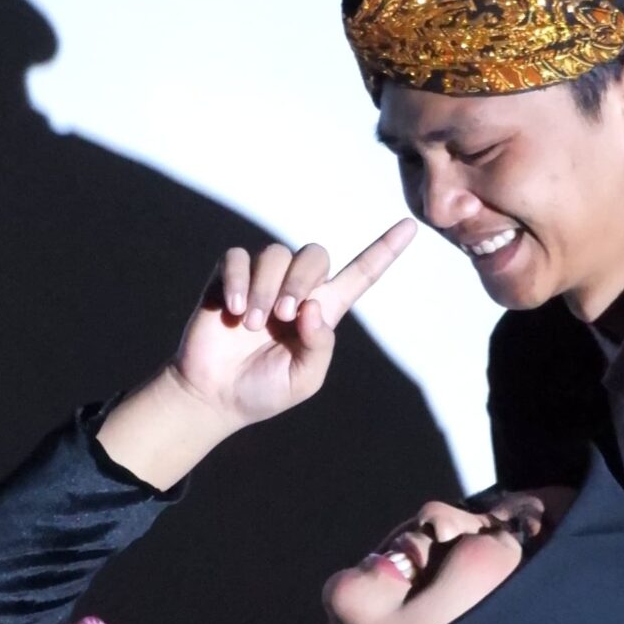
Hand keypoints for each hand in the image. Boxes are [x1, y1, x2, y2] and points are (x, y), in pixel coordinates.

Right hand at [96, 221, 415, 489]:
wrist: (214, 396)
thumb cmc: (263, 390)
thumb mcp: (304, 379)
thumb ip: (319, 345)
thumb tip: (313, 307)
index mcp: (322, 312)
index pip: (360, 274)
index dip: (384, 251)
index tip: (410, 227)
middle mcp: (296, 290)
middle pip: (315, 255)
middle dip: (300, 280)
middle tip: (283, 315)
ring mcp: (262, 282)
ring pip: (275, 254)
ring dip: (267, 288)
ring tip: (251, 323)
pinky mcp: (228, 279)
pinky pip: (238, 257)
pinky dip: (238, 280)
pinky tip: (234, 309)